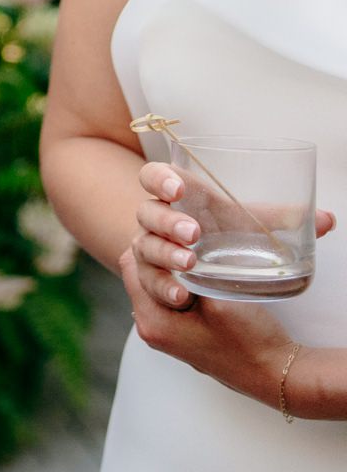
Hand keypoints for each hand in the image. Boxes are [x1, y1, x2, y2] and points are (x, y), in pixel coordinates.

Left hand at [118, 246, 293, 405]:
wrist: (277, 375)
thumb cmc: (250, 339)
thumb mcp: (217, 298)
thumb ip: (185, 273)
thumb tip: (168, 249)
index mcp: (152, 321)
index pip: (132, 266)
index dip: (151, 244)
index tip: (174, 232)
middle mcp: (150, 330)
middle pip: (140, 275)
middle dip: (158, 255)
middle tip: (185, 239)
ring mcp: (165, 334)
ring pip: (156, 285)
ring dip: (170, 269)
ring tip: (195, 255)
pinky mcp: (181, 335)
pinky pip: (169, 299)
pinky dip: (179, 284)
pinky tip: (201, 274)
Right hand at [131, 162, 334, 312]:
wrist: (206, 273)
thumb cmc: (227, 242)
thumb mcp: (251, 229)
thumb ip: (280, 220)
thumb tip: (327, 220)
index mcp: (178, 199)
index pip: (152, 177)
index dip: (158, 179)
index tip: (178, 190)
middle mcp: (156, 223)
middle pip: (146, 214)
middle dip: (167, 222)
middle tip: (193, 234)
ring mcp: (149, 250)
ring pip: (143, 248)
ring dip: (164, 255)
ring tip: (189, 263)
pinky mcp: (150, 280)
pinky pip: (146, 282)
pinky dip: (162, 286)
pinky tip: (180, 294)